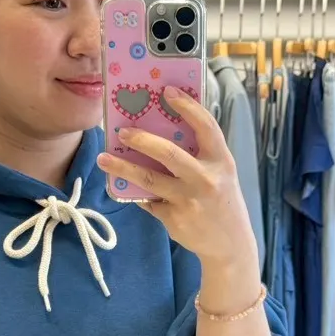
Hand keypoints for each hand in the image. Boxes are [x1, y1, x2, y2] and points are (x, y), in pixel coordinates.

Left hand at [97, 85, 257, 268]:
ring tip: (104, 159)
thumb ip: (200, 154)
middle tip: (122, 131)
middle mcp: (206, 179)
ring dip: (122, 167)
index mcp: (221, 161)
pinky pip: (148, 199)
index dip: (187, 106)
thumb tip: (161, 130)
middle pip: (169, 153)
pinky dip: (136, 192)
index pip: (206, 126)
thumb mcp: (221, 174)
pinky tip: (125, 186)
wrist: (230, 245)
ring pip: (148, 179)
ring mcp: (188, 200)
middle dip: (142, 140)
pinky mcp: (174, 218)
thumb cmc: (222, 200)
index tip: (167, 91)